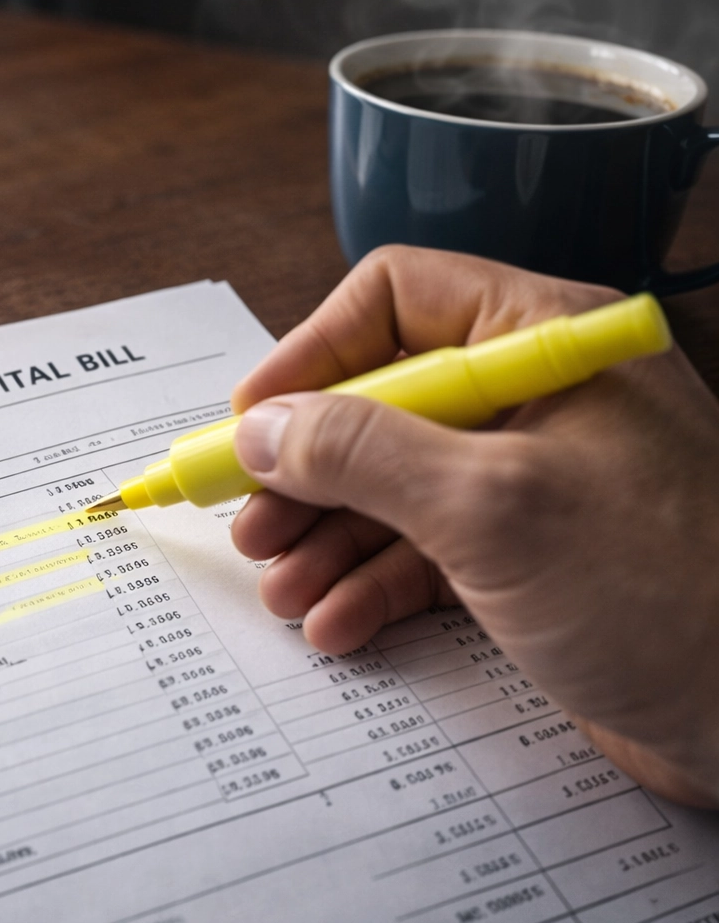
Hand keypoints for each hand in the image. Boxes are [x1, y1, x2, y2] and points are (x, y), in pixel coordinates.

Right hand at [228, 246, 718, 807]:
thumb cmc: (671, 590)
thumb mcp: (493, 508)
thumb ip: (363, 454)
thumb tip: (264, 428)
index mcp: (544, 341)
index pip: (394, 300)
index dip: (311, 355)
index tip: (250, 423)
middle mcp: (535, 399)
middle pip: (378, 401)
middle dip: (306, 469)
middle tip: (251, 525)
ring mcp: (531, 482)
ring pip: (392, 485)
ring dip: (325, 536)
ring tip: (280, 587)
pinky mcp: (530, 560)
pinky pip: (423, 554)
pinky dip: (371, 585)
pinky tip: (336, 622)